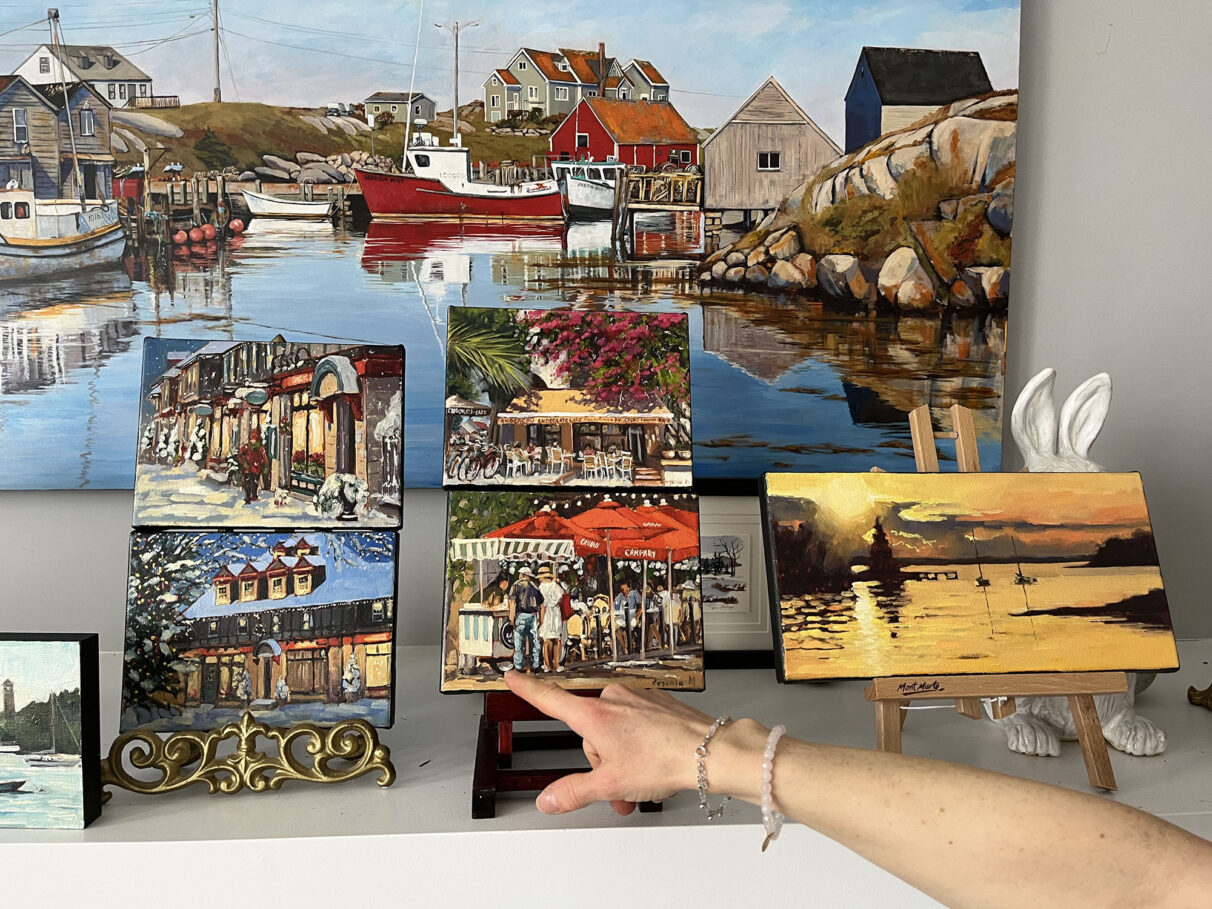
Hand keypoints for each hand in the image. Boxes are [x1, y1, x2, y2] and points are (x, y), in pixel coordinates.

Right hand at [504, 670, 765, 815]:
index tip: (512, 677)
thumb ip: (573, 792)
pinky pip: (637, 724)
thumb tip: (549, 799)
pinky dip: (640, 745)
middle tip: (619, 787)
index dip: (527, 688)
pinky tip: (655, 763)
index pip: (549, 699)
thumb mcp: (610, 785)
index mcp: (593, 714)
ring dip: (622, 758)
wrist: (709, 751)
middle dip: (601, 762)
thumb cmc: (663, 760)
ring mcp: (636, 698)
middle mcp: (612, 698)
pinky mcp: (657, 702)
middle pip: (590, 733)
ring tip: (641, 781)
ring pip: (615, 731)